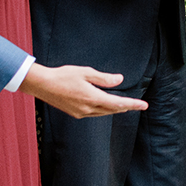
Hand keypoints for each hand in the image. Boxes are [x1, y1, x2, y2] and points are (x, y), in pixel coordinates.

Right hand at [19, 64, 147, 117]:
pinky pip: (94, 113)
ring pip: (103, 112)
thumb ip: (104, 78)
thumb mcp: (86, 72)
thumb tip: (120, 80)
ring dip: (114, 109)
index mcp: (92, 97)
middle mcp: (88, 108)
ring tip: (125, 106)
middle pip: (112, 110)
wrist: (42, 84)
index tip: (144, 105)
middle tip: (138, 105)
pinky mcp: (74, 113)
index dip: (133, 104)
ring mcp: (80, 112)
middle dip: (126, 107)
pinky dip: (103, 110)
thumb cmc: (63, 76)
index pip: (118, 103)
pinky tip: (105, 106)